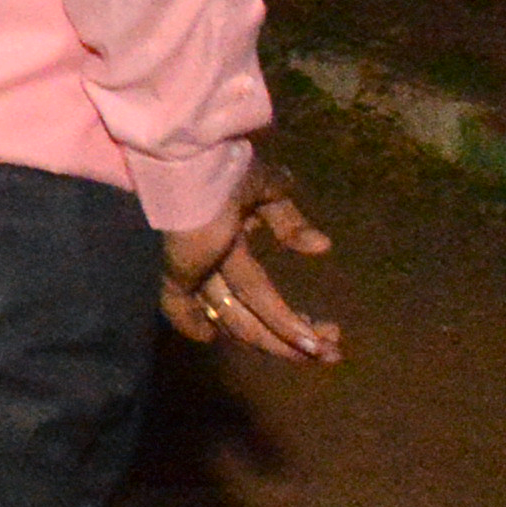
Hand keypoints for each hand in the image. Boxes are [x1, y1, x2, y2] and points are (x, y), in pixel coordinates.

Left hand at [160, 178, 340, 362]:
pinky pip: (179, 305)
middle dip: (291, 338)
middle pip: (250, 315)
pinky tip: (219, 337)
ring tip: (317, 350)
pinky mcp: (174, 266)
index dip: (290, 319)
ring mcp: (192, 268)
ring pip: (233, 316)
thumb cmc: (224, 164)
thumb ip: (288, 220)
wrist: (190, 153)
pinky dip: (194, 324)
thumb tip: (323, 247)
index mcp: (229, 244)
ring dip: (275, 337)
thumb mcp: (265, 189)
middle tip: (331, 353)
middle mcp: (211, 263)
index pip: (260, 296)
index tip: (331, 331)